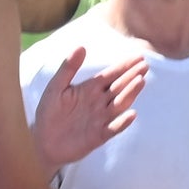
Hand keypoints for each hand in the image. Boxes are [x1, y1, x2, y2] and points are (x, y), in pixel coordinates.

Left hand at [33, 48, 147, 168]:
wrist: (42, 141)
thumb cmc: (49, 112)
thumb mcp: (56, 87)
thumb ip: (68, 68)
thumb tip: (81, 46)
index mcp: (91, 88)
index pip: (112, 75)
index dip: (125, 66)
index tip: (139, 56)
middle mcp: (99, 102)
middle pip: (119, 87)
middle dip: (132, 76)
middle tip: (145, 66)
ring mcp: (100, 119)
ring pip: (119, 105)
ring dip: (130, 94)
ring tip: (140, 82)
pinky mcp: (98, 136)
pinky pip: (112, 128)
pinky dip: (122, 122)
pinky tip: (132, 114)